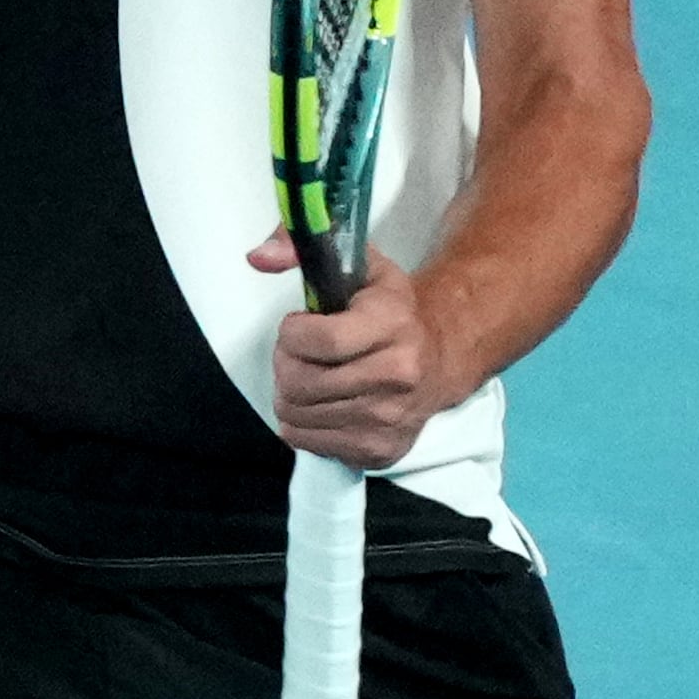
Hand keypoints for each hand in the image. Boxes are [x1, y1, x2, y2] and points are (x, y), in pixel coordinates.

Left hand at [248, 230, 453, 469]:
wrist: (440, 358)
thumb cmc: (390, 309)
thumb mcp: (359, 263)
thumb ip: (304, 247)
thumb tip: (259, 256)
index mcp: (392, 323)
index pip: (320, 341)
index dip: (292, 333)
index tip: (298, 325)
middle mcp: (398, 375)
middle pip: (301, 382)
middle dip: (286, 362)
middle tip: (299, 352)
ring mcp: (389, 419)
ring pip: (296, 414)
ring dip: (290, 393)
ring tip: (311, 375)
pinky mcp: (379, 450)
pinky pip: (307, 442)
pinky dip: (303, 422)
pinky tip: (323, 402)